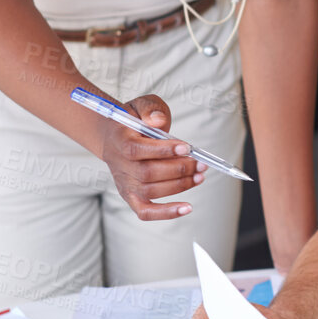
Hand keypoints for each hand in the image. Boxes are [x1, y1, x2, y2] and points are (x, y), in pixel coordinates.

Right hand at [97, 94, 204, 220]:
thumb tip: (159, 121)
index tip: (186, 147)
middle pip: (148, 173)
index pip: (137, 149)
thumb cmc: (134, 120)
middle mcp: (119, 165)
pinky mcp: (131, 197)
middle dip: (180, 168)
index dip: (163, 150)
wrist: (115, 137)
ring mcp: (125, 184)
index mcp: (119, 140)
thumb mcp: (141, 105)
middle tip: (201, 164)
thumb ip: (151, 109)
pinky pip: (146, 212)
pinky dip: (166, 213)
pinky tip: (187, 208)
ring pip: (152, 191)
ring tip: (200, 175)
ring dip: (180, 185)